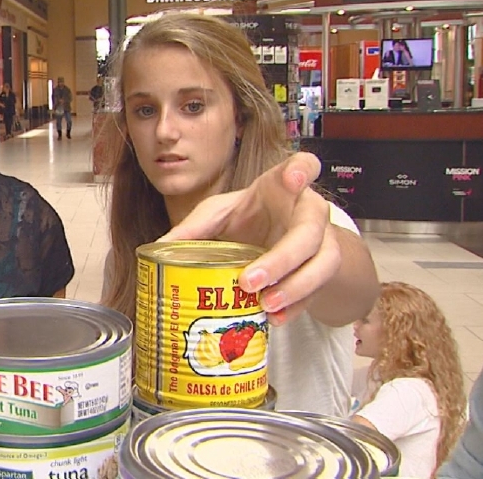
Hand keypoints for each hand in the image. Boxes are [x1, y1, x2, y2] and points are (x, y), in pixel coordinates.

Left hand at [160, 152, 341, 325]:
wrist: (275, 238)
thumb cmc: (248, 218)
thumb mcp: (219, 214)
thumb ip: (194, 227)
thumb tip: (159, 247)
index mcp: (283, 187)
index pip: (304, 165)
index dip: (302, 170)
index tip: (291, 178)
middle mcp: (309, 211)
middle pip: (310, 230)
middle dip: (283, 257)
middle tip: (250, 280)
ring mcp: (322, 242)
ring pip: (323, 263)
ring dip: (296, 287)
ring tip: (266, 304)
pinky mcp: (322, 272)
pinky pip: (317, 291)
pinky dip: (297, 307)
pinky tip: (274, 318)